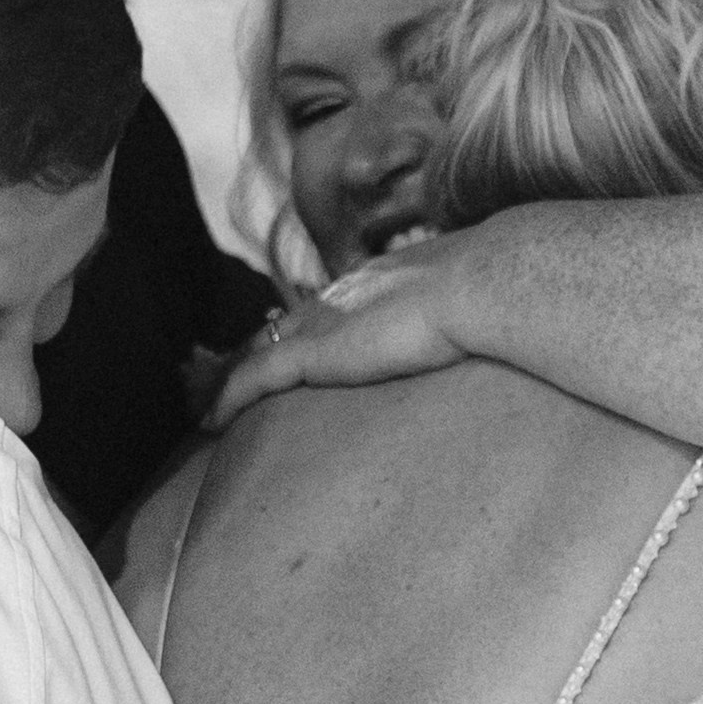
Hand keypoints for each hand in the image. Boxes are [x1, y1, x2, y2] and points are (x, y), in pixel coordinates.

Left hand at [204, 233, 474, 429]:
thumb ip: (457, 313)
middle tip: (229, 381)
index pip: (323, 308)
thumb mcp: (468, 302)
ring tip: (211, 405)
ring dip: (234, 378)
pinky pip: (255, 377)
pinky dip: (230, 397)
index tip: (284, 349)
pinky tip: (210, 420)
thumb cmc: (492, 294)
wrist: (482, 284)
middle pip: (282, 326)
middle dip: (256, 352)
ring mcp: (325, 322)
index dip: (299, 330)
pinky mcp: (316, 352)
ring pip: (260, 350)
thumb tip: (484, 327)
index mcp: (374, 282)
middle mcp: (340, 296)